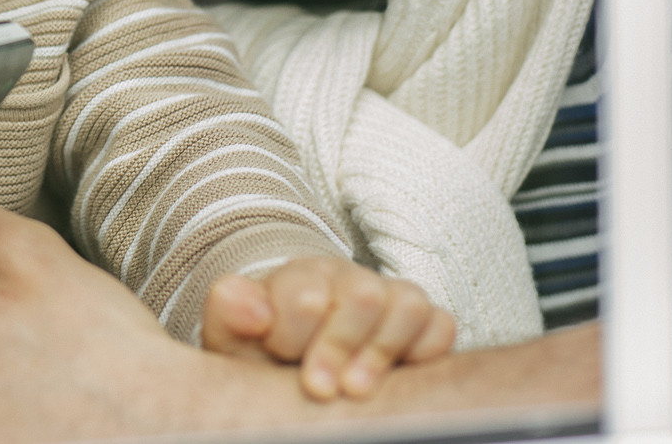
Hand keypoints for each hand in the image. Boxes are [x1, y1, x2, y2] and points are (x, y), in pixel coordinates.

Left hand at [202, 257, 454, 400]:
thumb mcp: (234, 337)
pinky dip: (424, 351)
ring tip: (357, 391)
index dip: (293, 329)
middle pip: (361, 293)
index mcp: (298, 279)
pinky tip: (399, 380)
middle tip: (318, 389)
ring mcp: (387, 298)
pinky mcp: (423, 323)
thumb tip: (253, 308)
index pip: (304, 289)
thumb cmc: (264, 352)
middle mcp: (346, 281)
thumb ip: (232, 313)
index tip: (280, 358)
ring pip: (406, 304)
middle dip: (339, 344)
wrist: (291, 359)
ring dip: (381, 351)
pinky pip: (439, 325)